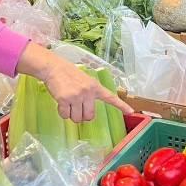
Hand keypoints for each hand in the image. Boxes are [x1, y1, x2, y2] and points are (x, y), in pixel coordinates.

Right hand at [18, 43, 132, 123]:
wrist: (54, 68)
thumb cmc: (68, 74)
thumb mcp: (85, 80)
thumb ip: (90, 93)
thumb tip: (88, 112)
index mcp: (95, 87)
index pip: (110, 97)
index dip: (121, 106)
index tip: (131, 111)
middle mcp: (88, 92)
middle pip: (89, 117)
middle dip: (82, 116)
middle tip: (77, 108)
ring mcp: (77, 96)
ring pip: (77, 118)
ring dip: (71, 115)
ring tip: (68, 103)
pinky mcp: (65, 100)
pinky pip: (65, 116)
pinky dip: (62, 113)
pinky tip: (61, 102)